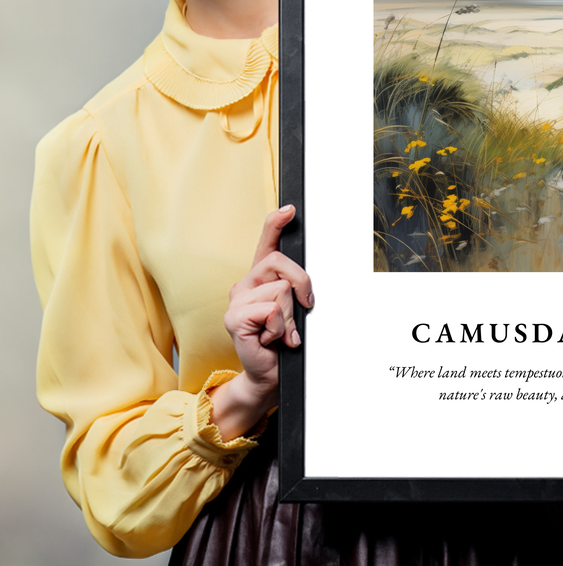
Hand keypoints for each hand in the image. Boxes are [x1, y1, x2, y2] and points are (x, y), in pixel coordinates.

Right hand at [209, 205, 313, 439]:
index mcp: (260, 278)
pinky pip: (271, 310)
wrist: (269, 375)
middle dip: (302, 285)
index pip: (266, 243)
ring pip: (281, 290)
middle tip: (303, 309)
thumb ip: (295, 290)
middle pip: (281, 263)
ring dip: (290, 317)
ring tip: (282, 332)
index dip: (276, 223)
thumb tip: (305, 282)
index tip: (290, 209)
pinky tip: (271, 340)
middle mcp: (245, 284)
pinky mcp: (234, 318)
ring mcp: (236, 300)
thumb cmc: (283, 342)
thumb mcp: (294, 310)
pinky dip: (280, 328)